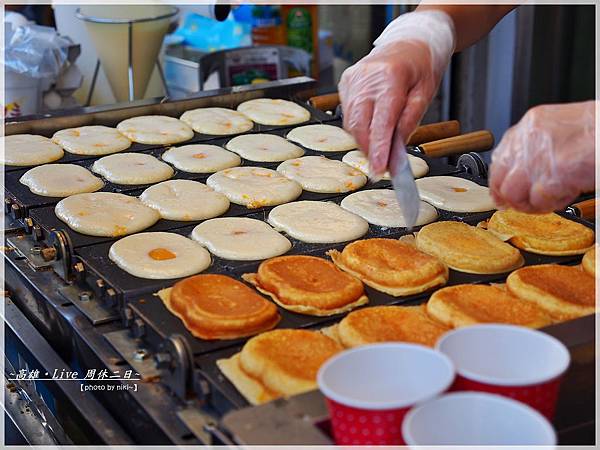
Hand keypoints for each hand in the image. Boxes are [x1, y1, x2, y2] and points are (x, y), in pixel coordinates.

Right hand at [338, 11, 454, 176]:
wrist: (409, 41)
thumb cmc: (421, 66)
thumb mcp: (425, 94)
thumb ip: (409, 122)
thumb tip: (396, 150)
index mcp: (391, 77)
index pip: (381, 122)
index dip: (378, 149)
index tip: (379, 170)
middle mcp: (366, 77)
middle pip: (360, 125)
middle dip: (369, 150)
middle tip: (382, 166)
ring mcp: (352, 79)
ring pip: (351, 123)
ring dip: (364, 141)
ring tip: (380, 149)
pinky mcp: (346, 83)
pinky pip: (348, 114)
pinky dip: (359, 127)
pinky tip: (372, 128)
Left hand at [490, 101, 595, 212]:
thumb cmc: (598, 134)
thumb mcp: (562, 131)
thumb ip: (538, 148)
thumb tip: (520, 174)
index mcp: (533, 123)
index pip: (500, 157)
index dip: (501, 181)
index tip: (503, 194)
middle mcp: (531, 137)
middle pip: (500, 177)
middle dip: (510, 196)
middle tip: (524, 204)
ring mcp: (540, 155)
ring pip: (513, 192)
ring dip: (530, 203)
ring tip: (549, 201)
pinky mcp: (555, 173)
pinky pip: (538, 199)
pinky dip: (551, 204)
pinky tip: (565, 196)